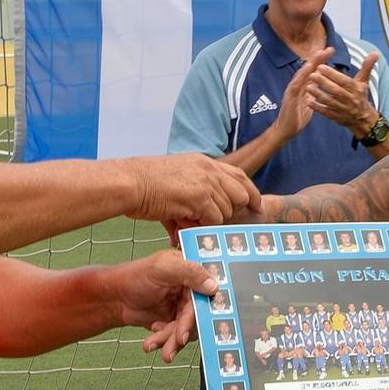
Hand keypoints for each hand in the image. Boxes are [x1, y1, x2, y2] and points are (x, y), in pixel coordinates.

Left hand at [113, 250, 218, 363]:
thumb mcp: (162, 268)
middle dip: (184, 330)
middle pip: (197, 316)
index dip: (206, 310)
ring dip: (172, 341)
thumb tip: (213, 286)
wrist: (114, 298)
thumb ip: (189, 273)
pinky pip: (174, 337)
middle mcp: (191, 292)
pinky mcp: (173, 323)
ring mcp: (182, 309)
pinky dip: (163, 341)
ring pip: (186, 330)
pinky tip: (151, 340)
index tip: (199, 322)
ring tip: (157, 347)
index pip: (207, 294)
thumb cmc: (135, 277)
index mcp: (192, 274)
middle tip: (177, 341)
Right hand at [124, 154, 259, 229]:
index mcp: (204, 162)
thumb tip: (198, 219)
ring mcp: (206, 183)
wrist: (131, 182)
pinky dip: (201, 227)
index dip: (252, 192)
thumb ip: (194, 194)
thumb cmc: (145, 183)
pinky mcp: (199, 198)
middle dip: (234, 211)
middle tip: (221, 223)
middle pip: (240, 193)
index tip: (258, 206)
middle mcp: (209, 169)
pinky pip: (213, 220)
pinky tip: (184, 223)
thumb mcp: (176, 178)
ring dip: (210, 222)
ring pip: (226, 211)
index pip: (239, 175)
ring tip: (187, 221)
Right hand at [273, 53, 326, 140]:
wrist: (286, 130)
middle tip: (329, 49)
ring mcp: (292, 89)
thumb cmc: (297, 117)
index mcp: (304, 87)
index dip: (322, 61)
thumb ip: (313, 92)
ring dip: (311, 63)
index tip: (331, 52)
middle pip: (309, 69)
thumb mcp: (309, 102)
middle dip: (319, 58)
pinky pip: (296, 84)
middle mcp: (298, 85)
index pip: (314, 71)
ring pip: (302, 73)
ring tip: (319, 54)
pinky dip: (301, 75)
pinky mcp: (289, 96)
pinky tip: (307, 69)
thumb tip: (320, 85)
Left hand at [308, 48, 378, 136]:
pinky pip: (327, 113)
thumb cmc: (361, 96)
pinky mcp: (337, 118)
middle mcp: (351, 100)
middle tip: (312, 75)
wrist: (363, 119)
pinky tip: (309, 102)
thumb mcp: (364, 81)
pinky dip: (318, 108)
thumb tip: (375, 53)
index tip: (320, 67)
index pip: (344, 81)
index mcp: (357, 89)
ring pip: (330, 102)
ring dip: (319, 94)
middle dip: (324, 83)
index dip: (332, 74)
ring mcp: (343, 110)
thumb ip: (367, 66)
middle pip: (336, 91)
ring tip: (308, 87)